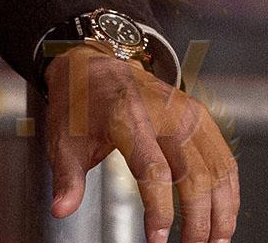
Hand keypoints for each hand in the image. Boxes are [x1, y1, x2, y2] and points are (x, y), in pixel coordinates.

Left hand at [44, 45, 238, 242]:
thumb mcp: (63, 138)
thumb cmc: (78, 103)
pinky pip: (224, 158)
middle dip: (197, 219)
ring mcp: (188, 113)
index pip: (152, 171)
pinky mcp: (201, 116)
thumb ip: (67, 178)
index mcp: (126, 117)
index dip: (159, 210)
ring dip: (221, 210)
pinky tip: (223, 213)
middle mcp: (164, 114)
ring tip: (214, 240)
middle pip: (194, 175)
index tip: (157, 239)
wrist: (94, 65)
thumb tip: (60, 210)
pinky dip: (229, 191)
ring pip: (217, 170)